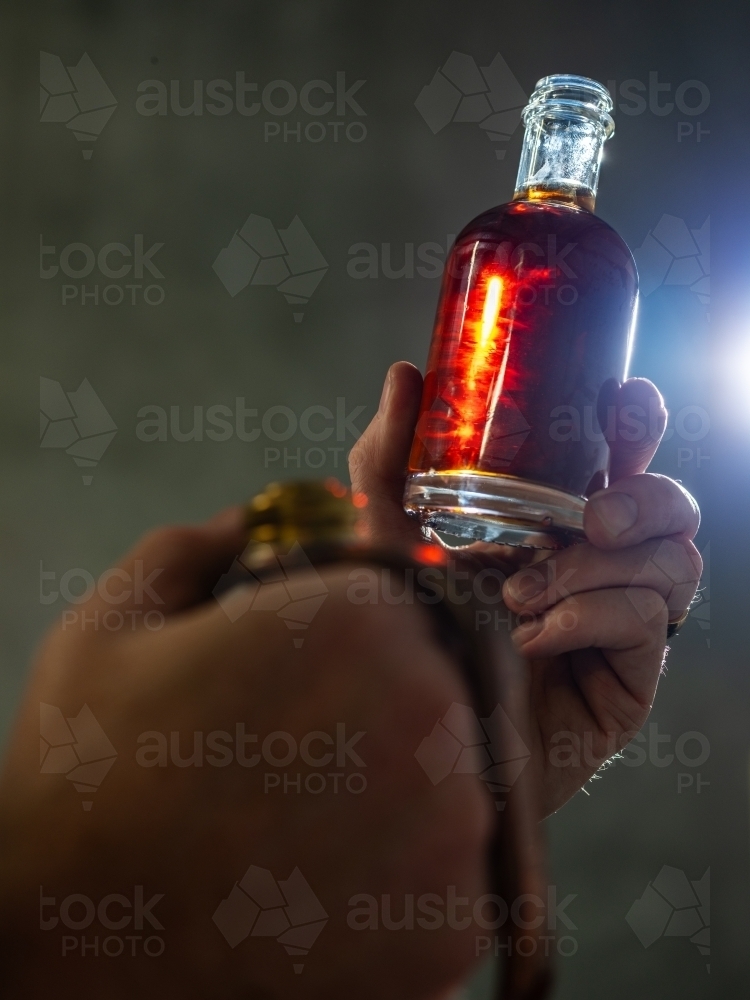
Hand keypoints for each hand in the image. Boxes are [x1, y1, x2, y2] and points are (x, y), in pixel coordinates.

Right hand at [0, 508, 489, 998]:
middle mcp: (431, 713)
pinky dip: (403, 881)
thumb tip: (256, 518)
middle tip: (300, 753)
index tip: (307, 675)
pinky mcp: (453, 931)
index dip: (355, 635)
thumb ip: (202, 545)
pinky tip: (322, 883)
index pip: (409, 599)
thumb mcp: (120, 620)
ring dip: (400, 794)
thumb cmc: (88, 776)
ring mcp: (454, 828)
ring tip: (304, 820)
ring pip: (459, 781)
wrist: (68, 947)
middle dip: (384, 709)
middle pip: (444, 686)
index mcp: (360, 619)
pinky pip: (456, 878)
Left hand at [349, 362, 702, 815]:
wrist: (416, 746)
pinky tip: (534, 639)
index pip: (623, 461)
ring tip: (523, 596)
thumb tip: (408, 373)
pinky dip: (591, 617)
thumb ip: (389, 458)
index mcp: (554, 526)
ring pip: (674, 562)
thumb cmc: (409, 639)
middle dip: (647, 498)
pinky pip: (650, 621)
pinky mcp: (633, 677)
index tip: (622, 403)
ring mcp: (621, 623)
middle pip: (674, 506)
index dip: (639, 425)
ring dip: (597, 570)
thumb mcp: (387, 538)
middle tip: (592, 518)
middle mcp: (598, 567)